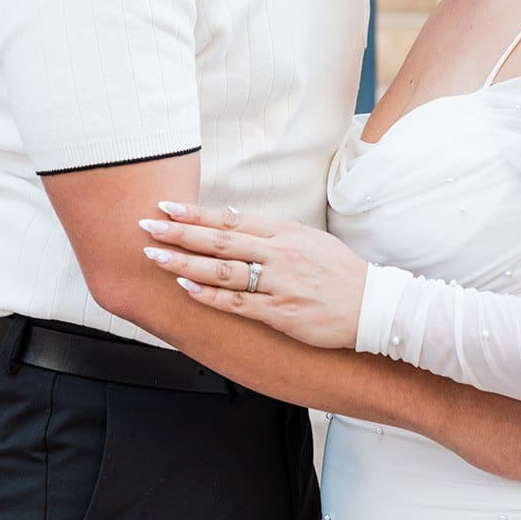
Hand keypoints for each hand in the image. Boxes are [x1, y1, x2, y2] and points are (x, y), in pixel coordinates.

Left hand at [140, 201, 367, 349]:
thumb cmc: (340, 273)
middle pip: (220, 240)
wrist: (373, 306)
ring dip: (186, 264)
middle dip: (180, 233)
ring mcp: (280, 284)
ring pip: (224, 271)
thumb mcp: (309, 240)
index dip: (196, 213)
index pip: (231, 219)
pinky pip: (238, 304)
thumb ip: (271, 232)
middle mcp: (280, 254)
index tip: (167, 206)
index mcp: (285, 233)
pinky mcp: (282, 313)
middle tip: (147, 226)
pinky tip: (187, 290)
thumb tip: (231, 220)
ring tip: (156, 257)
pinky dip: (210, 297)